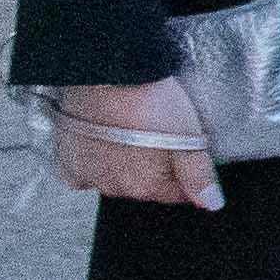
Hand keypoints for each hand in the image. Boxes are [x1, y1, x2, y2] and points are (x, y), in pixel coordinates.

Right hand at [44, 79, 216, 210]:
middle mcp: (113, 187)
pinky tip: (103, 143)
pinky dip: (94, 161)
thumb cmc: (149, 102)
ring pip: (115, 178)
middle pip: (145, 185)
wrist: (108, 77)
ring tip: (131, 131)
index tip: (186, 150)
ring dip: (126, 163)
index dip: (186, 173)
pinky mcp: (67, 160)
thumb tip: (211, 203)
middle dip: (156, 167)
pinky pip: (84, 171)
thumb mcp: (188, 137)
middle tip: (158, 134)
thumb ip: (199, 175)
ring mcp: (88, 175)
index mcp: (146, 186)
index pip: (176, 193)